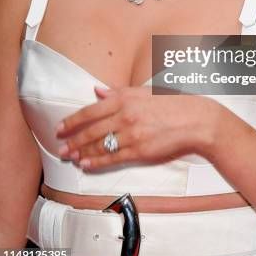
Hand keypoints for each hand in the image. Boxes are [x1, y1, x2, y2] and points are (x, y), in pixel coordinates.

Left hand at [56, 86, 220, 169]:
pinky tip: (86, 164)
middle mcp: (125, 114)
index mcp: (125, 98)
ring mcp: (131, 134)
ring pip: (99, 145)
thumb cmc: (172, 103)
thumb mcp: (144, 91)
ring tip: (70, 156)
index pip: (90, 110)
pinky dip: (96, 161)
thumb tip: (97, 91)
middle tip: (60, 145)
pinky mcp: (139, 150)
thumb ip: (118, 92)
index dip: (73, 120)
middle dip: (72, 139)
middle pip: (90, 130)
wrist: (196, 120)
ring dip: (81, 152)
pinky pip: (112, 158)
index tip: (61, 126)